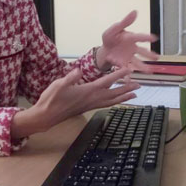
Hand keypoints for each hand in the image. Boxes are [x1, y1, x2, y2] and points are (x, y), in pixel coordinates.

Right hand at [11, 67, 138, 137]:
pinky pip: (105, 104)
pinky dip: (114, 102)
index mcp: (88, 91)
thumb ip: (70, 77)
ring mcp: (90, 105)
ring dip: (123, 97)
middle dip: (127, 89)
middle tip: (140, 85)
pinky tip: (115, 101)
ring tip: (134, 95)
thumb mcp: (58, 85)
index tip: (129, 70)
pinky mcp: (87, 108)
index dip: (119, 75)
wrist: (46, 116)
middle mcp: (92, 99)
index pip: (107, 81)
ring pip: (111, 101)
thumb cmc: (51, 99)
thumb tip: (78, 70)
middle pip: (114, 93)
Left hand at [95, 10, 158, 72]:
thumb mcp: (114, 29)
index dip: (146, 37)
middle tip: (157, 57)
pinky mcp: (123, 64)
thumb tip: (135, 11)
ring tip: (150, 71)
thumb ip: (125, 22)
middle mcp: (132, 48)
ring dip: (143, 66)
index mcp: (130, 38)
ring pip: (137, 62)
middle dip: (149, 55)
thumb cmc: (110, 37)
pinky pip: (126, 70)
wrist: (104, 49)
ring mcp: (129, 57)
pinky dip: (128, 76)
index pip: (139, 37)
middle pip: (142, 52)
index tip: (154, 38)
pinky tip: (130, 81)